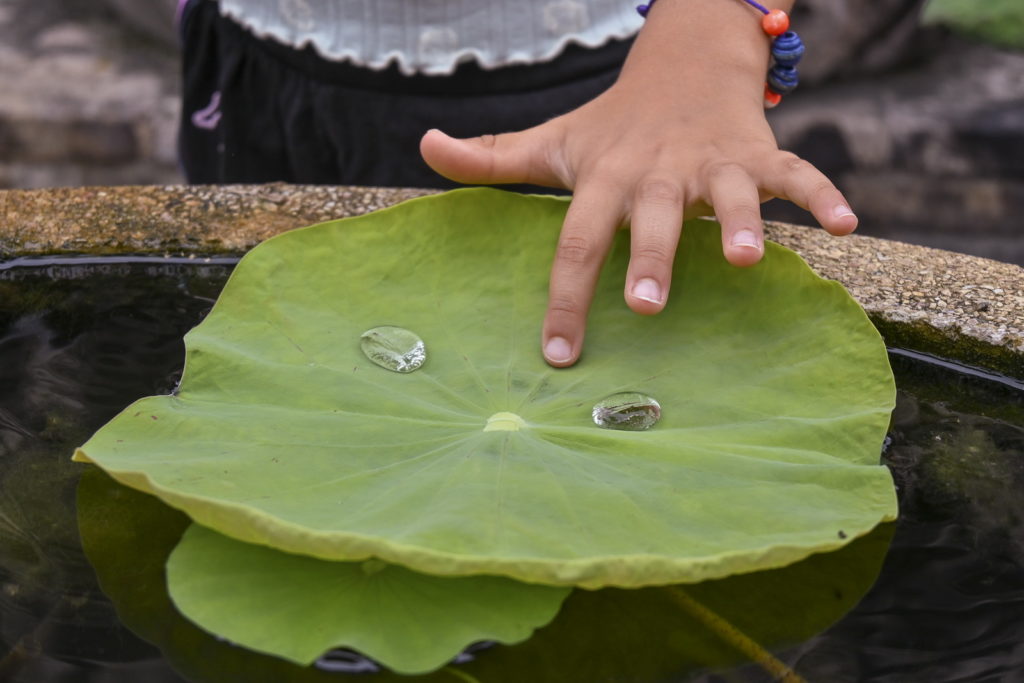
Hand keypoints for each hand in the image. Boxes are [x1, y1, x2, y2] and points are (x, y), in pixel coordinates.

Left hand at [420, 1, 855, 367]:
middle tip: (647, 306)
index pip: (576, 239)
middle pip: (650, 215)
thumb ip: (491, 158)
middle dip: (650, 257)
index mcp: (605, 176)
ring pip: (727, 190)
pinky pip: (794, 171)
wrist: (681, 65)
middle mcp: (656, 169)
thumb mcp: (553, 142)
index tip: (559, 354)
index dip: (566, 296)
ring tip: (745, 259)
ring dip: (737, 221)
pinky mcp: (757, 152)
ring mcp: (711, 160)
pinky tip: (844, 227)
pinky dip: (820, 194)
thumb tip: (423, 146)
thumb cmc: (612, 127)